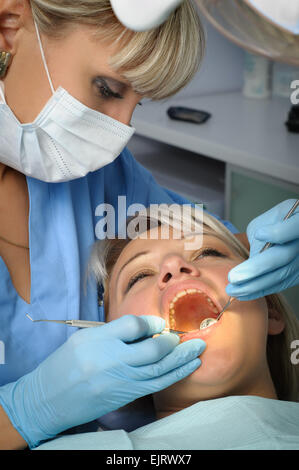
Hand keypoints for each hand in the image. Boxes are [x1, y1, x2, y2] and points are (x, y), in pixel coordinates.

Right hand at [0, 315, 204, 447]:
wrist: (47, 400)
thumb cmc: (65, 364)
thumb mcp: (84, 337)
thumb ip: (115, 331)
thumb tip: (147, 327)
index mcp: (97, 341)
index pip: (133, 326)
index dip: (150, 322)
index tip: (159, 324)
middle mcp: (110, 362)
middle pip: (152, 350)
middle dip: (175, 343)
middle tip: (190, 337)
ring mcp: (118, 382)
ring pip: (158, 371)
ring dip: (182, 360)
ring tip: (198, 350)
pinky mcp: (122, 397)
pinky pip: (153, 386)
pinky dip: (173, 376)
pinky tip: (185, 368)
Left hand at [226, 199, 298, 299]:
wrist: (290, 228)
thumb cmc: (277, 221)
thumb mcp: (268, 220)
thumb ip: (262, 236)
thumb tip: (249, 261)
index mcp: (298, 223)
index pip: (292, 228)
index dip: (278, 233)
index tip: (259, 234)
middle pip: (284, 257)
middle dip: (256, 269)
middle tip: (233, 277)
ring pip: (281, 275)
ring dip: (255, 285)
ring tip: (233, 290)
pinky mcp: (298, 274)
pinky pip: (280, 284)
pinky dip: (261, 289)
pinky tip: (244, 294)